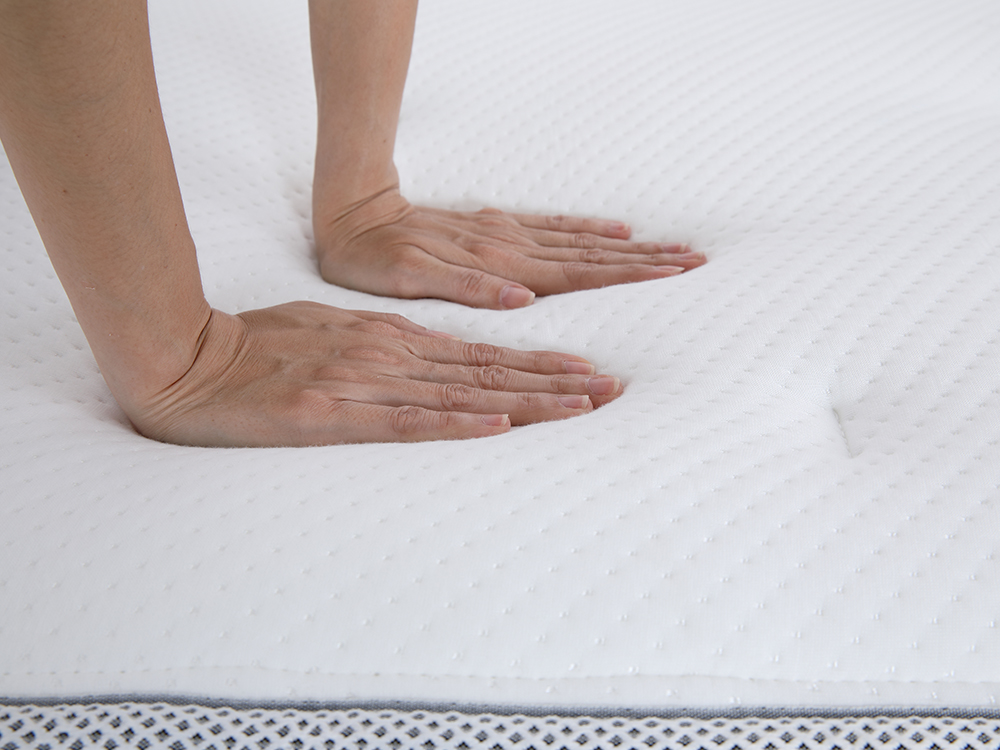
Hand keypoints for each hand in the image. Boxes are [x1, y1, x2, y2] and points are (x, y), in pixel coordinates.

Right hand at [130, 301, 623, 446]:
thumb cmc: (257, 346)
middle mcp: (389, 356)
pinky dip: (457, 423)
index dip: (541, 362)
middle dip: (557, 381)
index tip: (589, 373)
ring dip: (527, 401)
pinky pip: (406, 422)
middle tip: (614, 390)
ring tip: (582, 407)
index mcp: (390, 337)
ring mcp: (363, 384)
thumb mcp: (330, 332)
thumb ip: (380, 346)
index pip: (482, 354)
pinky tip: (499, 424)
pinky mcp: (332, 416)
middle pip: (489, 370)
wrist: (186, 360)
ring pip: (462, 394)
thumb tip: (423, 358)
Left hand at [314, 188, 704, 308]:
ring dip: (626, 246)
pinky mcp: (494, 228)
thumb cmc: (375, 258)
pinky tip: (612, 230)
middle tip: (694, 259)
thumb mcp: (409, 281)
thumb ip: (466, 288)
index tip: (671, 274)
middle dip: (643, 260)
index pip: (575, 275)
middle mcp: (510, 248)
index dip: (624, 276)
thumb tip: (522, 299)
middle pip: (589, 256)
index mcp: (497, 267)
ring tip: (669, 246)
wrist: (353, 213)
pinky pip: (552, 228)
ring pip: (578, 242)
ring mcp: (504, 235)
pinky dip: (587, 230)